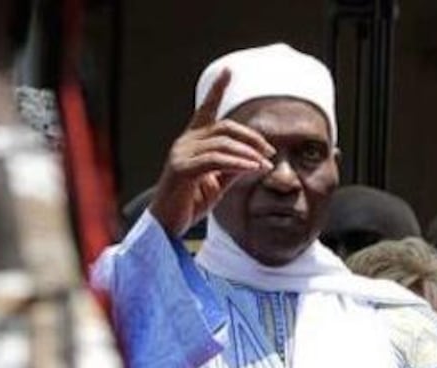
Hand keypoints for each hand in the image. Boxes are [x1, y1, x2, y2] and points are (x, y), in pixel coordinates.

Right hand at [148, 69, 274, 236]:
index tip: (228, 71)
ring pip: (222, 143)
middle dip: (251, 137)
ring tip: (265, 165)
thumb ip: (233, 167)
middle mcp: (184, 143)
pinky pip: (215, 160)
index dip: (216, 90)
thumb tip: (255, 160)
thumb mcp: (218, 183)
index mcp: (192, 142)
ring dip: (248, 153)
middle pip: (224, 127)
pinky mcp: (181, 169)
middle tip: (269, 152)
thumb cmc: (190, 203)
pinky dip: (237, 162)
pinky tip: (252, 168)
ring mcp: (181, 154)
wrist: (167, 226)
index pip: (205, 111)